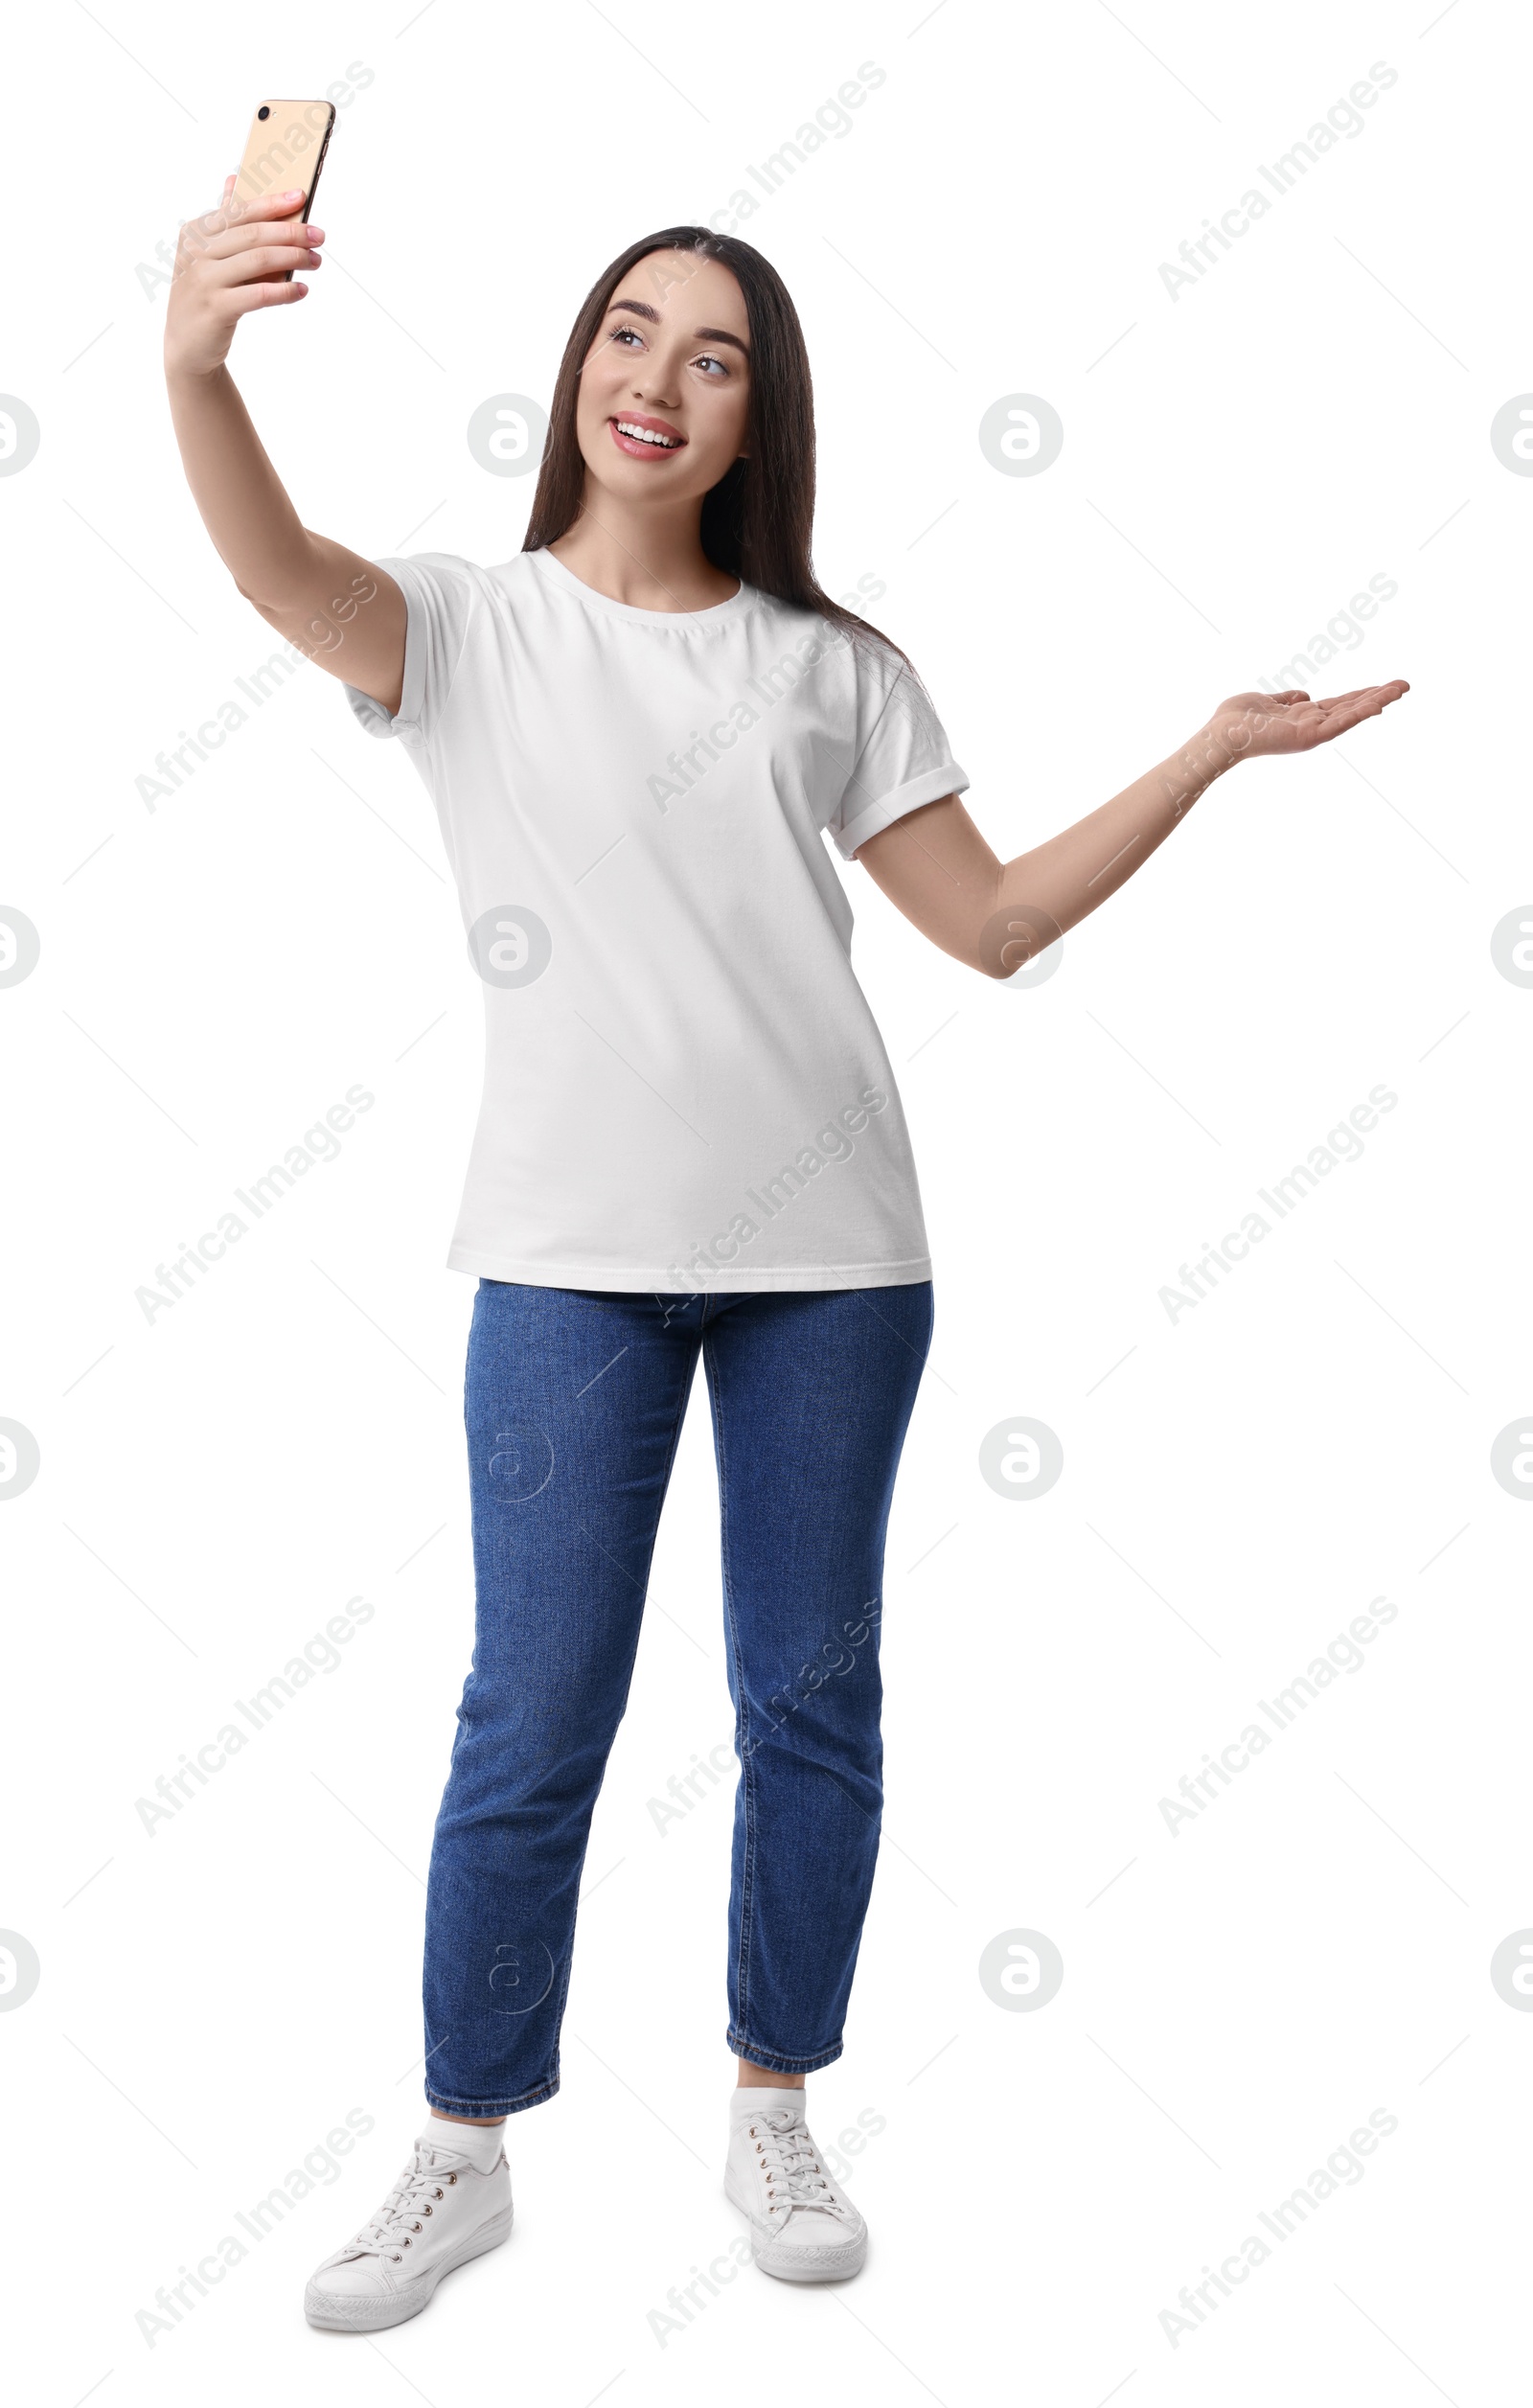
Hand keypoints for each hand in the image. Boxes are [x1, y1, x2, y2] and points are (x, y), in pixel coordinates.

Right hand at [164, 176, 323, 380]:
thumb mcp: (206, 256)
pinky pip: (259, 294)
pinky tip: (301, 290)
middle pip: (253, 234)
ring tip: (315, 262)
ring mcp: (204, 280)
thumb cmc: (204, 295)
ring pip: (259, 260)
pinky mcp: (216, 309)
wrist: (185, 346)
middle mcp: (196, 252)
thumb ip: (223, 222)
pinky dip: (284, 291)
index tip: (301, 197)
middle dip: (291, 232)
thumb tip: (233, 181)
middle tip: (319, 236)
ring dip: (294, 258)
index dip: (271, 202)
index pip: (239, 210)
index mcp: (195, 232)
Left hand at [1203, 681, 1409, 767]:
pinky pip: (1339, 724)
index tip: (1384, 685)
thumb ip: (1286, 698)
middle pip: (1351, 708)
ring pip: (1351, 715)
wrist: (1219, 734)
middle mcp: (1311, 726)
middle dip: (1379, 696)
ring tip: (1401, 690)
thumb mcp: (1264, 700)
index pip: (1339, 704)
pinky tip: (1378, 704)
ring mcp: (1311, 733)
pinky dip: (1359, 714)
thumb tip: (1304, 694)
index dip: (1361, 694)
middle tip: (1405, 685)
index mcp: (1302, 717)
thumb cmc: (1234, 719)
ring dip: (1377, 701)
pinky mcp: (1308, 738)